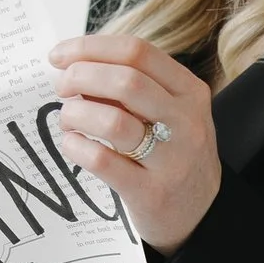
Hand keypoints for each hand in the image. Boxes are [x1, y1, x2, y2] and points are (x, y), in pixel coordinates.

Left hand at [49, 33, 219, 252]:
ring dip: (76, 114)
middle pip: (126, 80)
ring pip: (113, 121)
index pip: (138, 52)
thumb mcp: (171, 113)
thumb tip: (77, 67)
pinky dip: (77, 147)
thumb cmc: (174, 155)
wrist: (203, 214)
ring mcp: (172, 160)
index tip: (60, 55)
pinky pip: (103, 162)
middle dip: (80, 76)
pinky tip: (73, 145)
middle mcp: (187, 122)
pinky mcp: (151, 193)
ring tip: (68, 120)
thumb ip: (133, 88)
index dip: (90, 47)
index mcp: (190, 92)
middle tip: (61, 87)